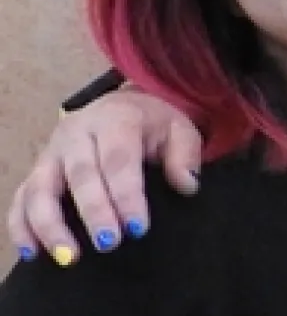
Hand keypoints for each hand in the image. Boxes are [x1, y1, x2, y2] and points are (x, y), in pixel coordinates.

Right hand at [6, 91, 201, 265]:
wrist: (122, 107)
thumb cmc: (152, 125)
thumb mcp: (179, 129)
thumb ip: (185, 155)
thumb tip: (187, 185)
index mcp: (115, 119)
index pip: (118, 160)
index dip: (126, 195)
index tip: (138, 228)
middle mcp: (76, 134)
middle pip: (79, 175)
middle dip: (93, 212)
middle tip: (108, 244)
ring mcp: (51, 153)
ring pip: (40, 188)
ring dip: (50, 225)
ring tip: (69, 257)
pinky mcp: (36, 171)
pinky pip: (21, 198)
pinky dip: (21, 226)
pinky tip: (31, 253)